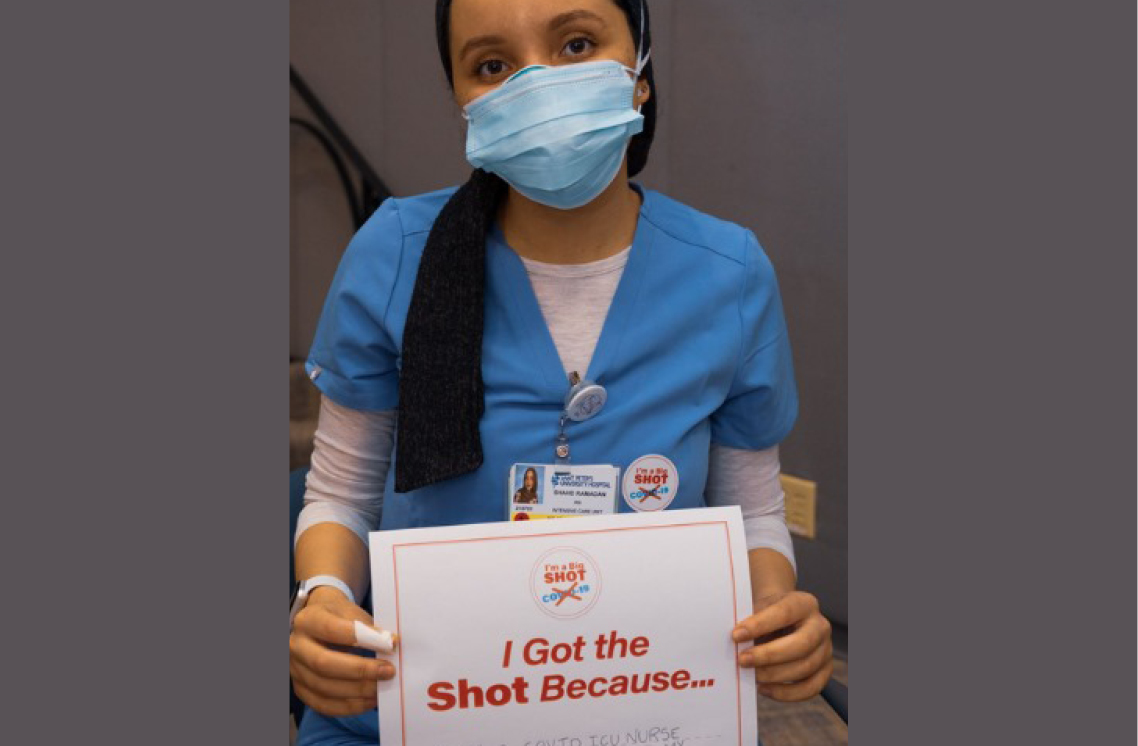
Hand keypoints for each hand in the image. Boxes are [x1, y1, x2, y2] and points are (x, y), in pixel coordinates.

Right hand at [289, 586, 397, 716]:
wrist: (317, 622)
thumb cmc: (338, 616)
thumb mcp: (351, 611)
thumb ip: (367, 627)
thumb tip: (390, 645)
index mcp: (308, 620)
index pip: (333, 630)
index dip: (364, 639)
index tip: (391, 644)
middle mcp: (296, 645)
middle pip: (324, 663)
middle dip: (360, 670)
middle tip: (388, 671)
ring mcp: (295, 669)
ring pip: (323, 687)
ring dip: (357, 691)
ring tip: (380, 689)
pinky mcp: (300, 688)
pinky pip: (322, 704)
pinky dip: (348, 706)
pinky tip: (368, 702)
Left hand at [732, 591, 831, 701]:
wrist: (783, 617)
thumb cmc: (767, 614)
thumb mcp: (759, 608)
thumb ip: (750, 622)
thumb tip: (735, 642)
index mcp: (804, 603)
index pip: (784, 613)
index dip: (760, 625)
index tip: (736, 635)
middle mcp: (820, 625)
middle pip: (801, 644)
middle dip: (769, 655)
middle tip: (742, 661)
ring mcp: (825, 649)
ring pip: (805, 668)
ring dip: (774, 675)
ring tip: (751, 675)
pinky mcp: (825, 671)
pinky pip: (810, 688)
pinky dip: (786, 693)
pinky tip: (764, 688)